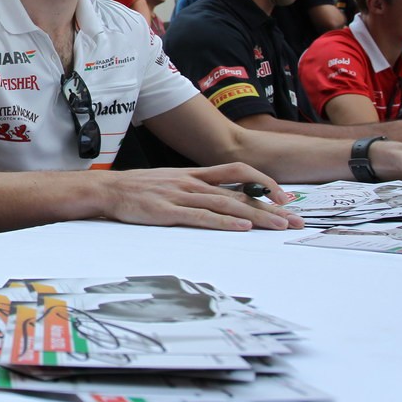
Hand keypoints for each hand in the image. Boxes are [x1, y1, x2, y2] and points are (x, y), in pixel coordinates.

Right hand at [97, 163, 302, 230]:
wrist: (106, 190)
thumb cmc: (136, 190)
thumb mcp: (168, 182)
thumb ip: (192, 189)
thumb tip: (216, 201)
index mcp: (193, 175)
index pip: (237, 173)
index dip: (263, 183)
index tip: (284, 198)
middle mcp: (191, 182)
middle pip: (239, 192)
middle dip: (270, 207)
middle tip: (294, 220)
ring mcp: (180, 196)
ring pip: (226, 205)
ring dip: (255, 216)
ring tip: (278, 226)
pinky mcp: (167, 212)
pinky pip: (201, 217)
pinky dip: (223, 223)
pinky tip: (241, 228)